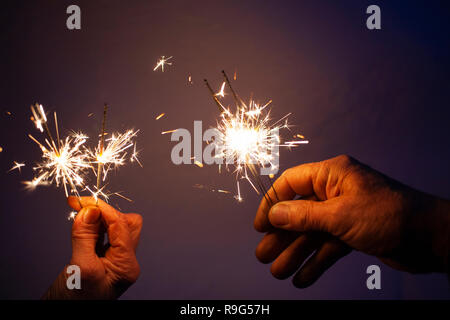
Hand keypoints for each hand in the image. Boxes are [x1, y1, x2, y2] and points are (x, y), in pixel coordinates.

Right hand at [43, 196, 142, 298]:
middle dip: (105, 212)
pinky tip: (82, 222)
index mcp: (127, 265)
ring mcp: (115, 260)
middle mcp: (125, 261)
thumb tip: (90, 210)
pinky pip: (104, 235)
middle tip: (82, 206)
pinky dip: (94, 226)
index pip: (122, 227)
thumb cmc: (74, 300)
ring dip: (99, 218)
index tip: (85, 202)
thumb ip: (85, 237)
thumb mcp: (80, 267)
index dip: (104, 210)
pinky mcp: (103, 259)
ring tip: (79, 211)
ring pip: (115, 228)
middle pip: (125, 224)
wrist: (61, 315)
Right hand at [254, 155, 449, 287]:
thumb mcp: (340, 215)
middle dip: (281, 236)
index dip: (272, 203)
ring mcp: (344, 213)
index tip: (260, 225)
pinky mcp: (353, 233)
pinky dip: (316, 262)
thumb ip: (303, 215)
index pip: (291, 183)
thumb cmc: (389, 215)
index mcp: (332, 175)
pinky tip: (302, 279)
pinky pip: (328, 246)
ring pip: (312, 233)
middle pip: (298, 212)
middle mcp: (335, 191)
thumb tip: (273, 214)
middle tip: (263, 255)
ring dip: (295, 253)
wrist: (431, 238)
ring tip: (279, 272)